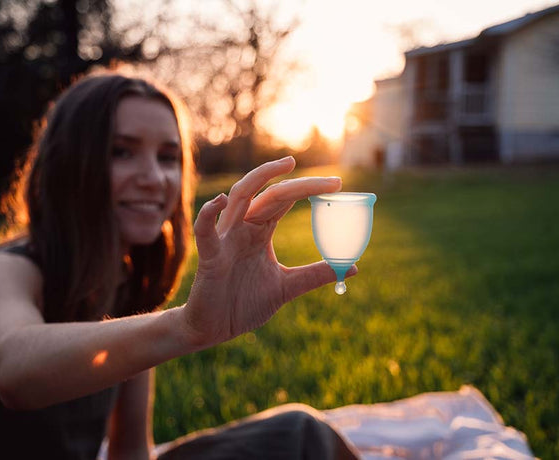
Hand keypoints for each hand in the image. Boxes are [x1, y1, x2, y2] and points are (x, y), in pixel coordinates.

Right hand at [180, 156, 356, 347]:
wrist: (214, 328)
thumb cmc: (244, 304)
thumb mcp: (287, 287)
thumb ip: (314, 275)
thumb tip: (352, 267)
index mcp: (260, 231)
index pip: (284, 199)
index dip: (309, 189)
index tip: (338, 184)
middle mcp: (243, 228)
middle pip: (270, 193)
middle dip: (301, 185)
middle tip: (333, 182)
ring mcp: (225, 239)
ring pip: (239, 197)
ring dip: (260, 177)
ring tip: (285, 166)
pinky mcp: (210, 257)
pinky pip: (205, 231)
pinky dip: (209, 214)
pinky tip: (221, 201)